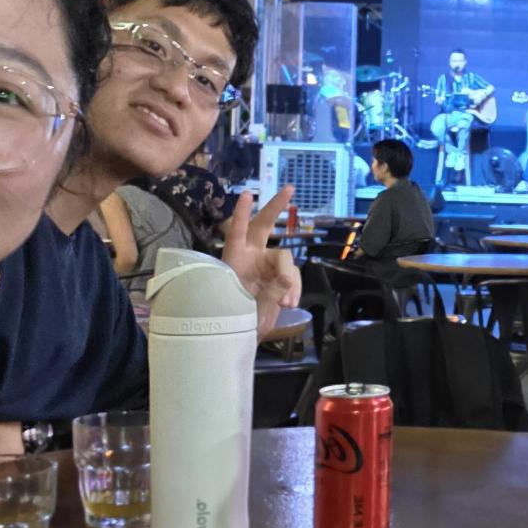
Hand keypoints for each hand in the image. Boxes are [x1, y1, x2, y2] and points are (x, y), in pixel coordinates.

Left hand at [221, 185, 302, 336]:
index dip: (242, 214)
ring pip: (286, 259)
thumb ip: (268, 290)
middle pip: (263, 227)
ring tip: (286, 303)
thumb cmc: (233, 322)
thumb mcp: (247, 307)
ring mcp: (266, 268)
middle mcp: (251, 258)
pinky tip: (290, 304)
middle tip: (289, 189)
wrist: (241, 339)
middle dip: (275, 207)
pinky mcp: (279, 280)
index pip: (236, 233)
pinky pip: (293, 277)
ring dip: (289, 279)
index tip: (247, 194)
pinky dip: (294, 289)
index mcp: (234, 261)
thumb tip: (287, 279)